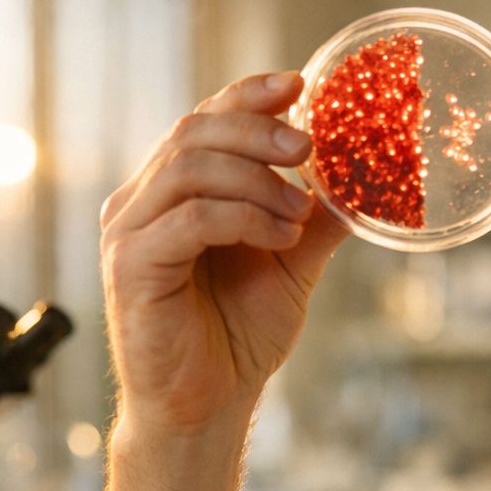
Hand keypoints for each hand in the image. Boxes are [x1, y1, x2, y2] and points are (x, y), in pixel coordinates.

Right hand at [99, 71, 348, 434]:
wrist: (208, 407)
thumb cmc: (237, 336)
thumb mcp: (290, 264)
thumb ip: (314, 218)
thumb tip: (361, 178)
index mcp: (172, 192)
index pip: (203, 121)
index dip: (248, 96)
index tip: (299, 84)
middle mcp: (141, 203)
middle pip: (193, 131)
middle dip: (258, 130)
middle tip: (309, 147)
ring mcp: (130, 232)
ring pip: (190, 168)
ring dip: (257, 180)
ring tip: (300, 213)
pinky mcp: (132, 266)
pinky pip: (191, 218)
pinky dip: (244, 218)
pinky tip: (280, 236)